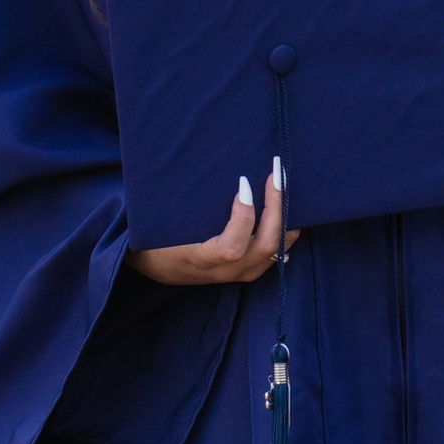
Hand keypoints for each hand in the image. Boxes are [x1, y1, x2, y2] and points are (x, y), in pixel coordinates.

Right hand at [130, 165, 295, 287]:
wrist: (158, 267)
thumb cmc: (157, 240)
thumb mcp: (164, 226)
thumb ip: (184, 207)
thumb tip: (207, 169)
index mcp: (201, 261)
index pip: (231, 248)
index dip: (243, 217)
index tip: (243, 183)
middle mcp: (227, 272)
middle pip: (266, 245)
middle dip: (276, 207)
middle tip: (275, 175)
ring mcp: (241, 274)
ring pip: (277, 250)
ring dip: (285, 217)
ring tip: (283, 187)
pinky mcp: (249, 270)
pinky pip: (277, 252)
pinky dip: (284, 228)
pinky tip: (284, 207)